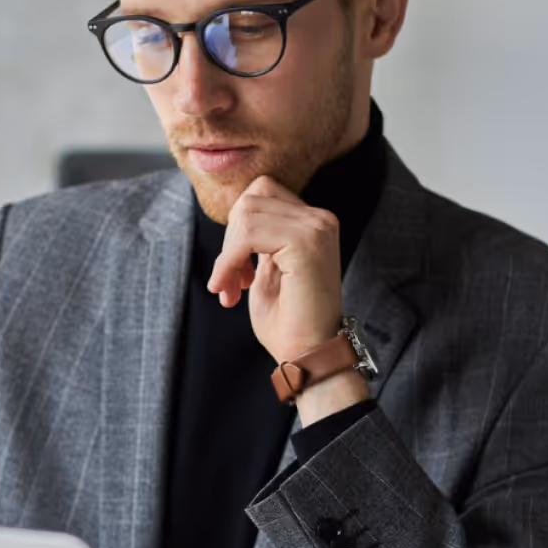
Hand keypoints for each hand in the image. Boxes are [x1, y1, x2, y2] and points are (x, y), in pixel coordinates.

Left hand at [205, 174, 344, 364]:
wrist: (308, 355)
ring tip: (230, 287)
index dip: (237, 228)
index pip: (261, 192)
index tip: (234, 268)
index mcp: (312, 222)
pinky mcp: (307, 242)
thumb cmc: (286, 320)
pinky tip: (231, 289)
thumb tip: (235, 214)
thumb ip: (256, 237)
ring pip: (247, 213)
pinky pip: (248, 234)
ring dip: (227, 253)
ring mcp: (317, 228)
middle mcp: (320, 219)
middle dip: (229, 239)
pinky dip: (229, 261)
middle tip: (228, 281)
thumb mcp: (265, 268)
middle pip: (251, 198)